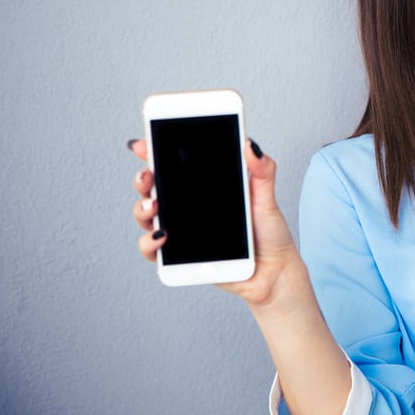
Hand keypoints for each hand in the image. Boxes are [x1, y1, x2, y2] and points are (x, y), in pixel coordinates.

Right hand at [129, 138, 305, 308]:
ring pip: (147, 216)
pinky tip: (162, 236)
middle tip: (147, 176)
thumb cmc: (268, 233)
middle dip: (143, 179)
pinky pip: (153, 250)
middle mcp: (188, 207)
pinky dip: (150, 242)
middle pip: (153, 188)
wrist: (273, 271)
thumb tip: (251, 146)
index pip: (174, 165)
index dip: (154, 152)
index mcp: (204, 187)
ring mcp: (180, 231)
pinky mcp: (179, 257)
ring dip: (141, 208)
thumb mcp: (266, 196)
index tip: (144, 144)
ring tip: (153, 205)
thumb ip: (261, 170)